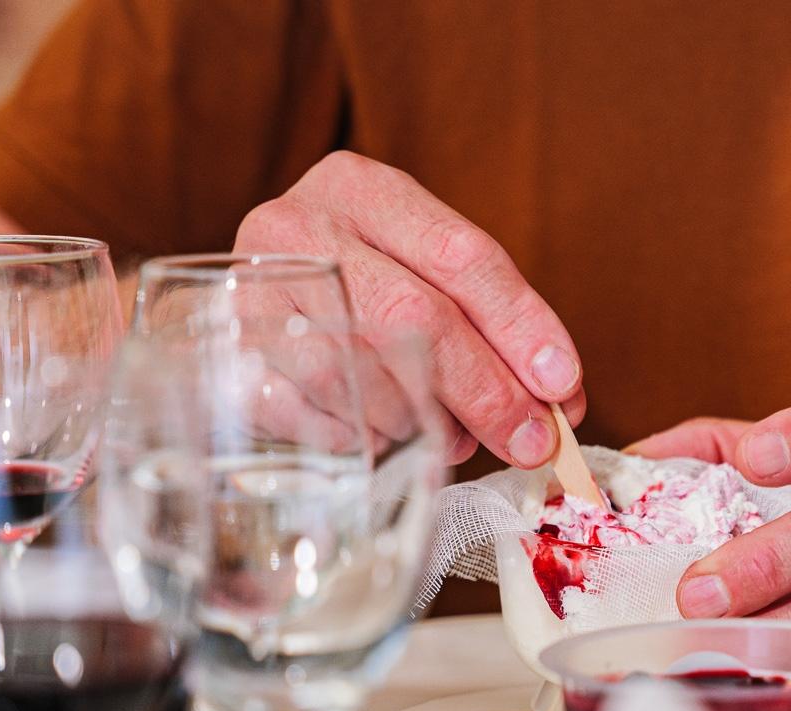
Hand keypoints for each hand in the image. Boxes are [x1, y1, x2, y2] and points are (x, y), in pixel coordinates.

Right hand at [233, 151, 585, 466]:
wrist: (243, 305)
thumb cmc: (357, 288)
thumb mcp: (420, 270)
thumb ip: (490, 323)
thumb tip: (559, 398)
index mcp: (360, 188)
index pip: (461, 255)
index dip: (521, 324)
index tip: (563, 383)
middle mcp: (298, 227)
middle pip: (413, 316)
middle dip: (485, 389)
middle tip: (531, 441)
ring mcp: (253, 292)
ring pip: (363, 376)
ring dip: (421, 422)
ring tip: (447, 436)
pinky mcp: (227, 358)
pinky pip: (316, 418)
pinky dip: (364, 440)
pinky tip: (382, 438)